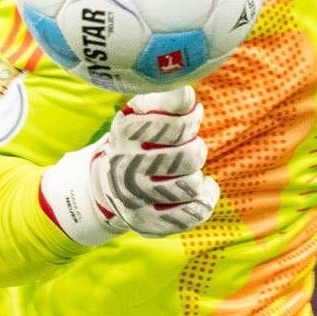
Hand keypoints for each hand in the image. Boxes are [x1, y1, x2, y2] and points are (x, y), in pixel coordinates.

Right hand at [42, 88, 219, 246]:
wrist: (112, 182)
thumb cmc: (141, 138)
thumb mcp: (147, 111)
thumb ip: (167, 99)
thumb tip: (184, 92)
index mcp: (125, 131)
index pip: (178, 125)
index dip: (191, 121)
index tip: (190, 120)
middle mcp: (123, 167)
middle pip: (189, 157)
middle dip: (196, 150)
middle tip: (188, 148)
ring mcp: (133, 199)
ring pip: (191, 187)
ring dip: (197, 177)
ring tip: (189, 173)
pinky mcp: (146, 223)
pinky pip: (193, 214)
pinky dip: (205, 201)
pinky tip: (202, 192)